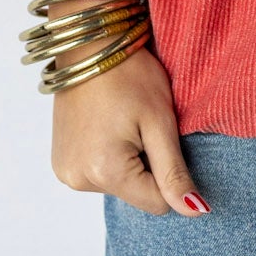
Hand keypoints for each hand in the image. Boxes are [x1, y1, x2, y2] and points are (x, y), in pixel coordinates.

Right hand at [46, 0, 210, 216]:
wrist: (91, 43)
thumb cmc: (130, 75)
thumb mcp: (160, 121)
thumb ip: (175, 172)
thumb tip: (196, 212)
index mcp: (104, 171)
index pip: (157, 203)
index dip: (169, 173)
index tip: (161, 136)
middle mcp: (77, 180)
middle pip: (136, 194)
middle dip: (147, 165)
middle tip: (140, 123)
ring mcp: (65, 172)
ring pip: (118, 184)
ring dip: (128, 160)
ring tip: (122, 120)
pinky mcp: (60, 163)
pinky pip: (98, 173)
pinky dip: (109, 156)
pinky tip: (107, 125)